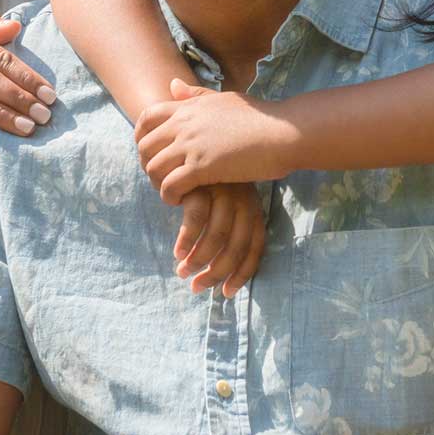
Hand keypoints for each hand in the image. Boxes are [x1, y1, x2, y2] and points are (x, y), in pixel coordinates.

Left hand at [135, 80, 296, 202]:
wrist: (283, 132)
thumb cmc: (260, 117)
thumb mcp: (223, 99)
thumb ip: (196, 95)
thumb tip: (172, 84)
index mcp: (189, 106)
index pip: (146, 117)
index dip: (141, 137)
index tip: (151, 153)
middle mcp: (185, 123)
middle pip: (144, 146)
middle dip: (148, 165)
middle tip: (163, 178)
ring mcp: (192, 144)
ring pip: (153, 168)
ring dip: (159, 184)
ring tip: (174, 192)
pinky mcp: (202, 167)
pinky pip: (170, 186)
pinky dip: (171, 197)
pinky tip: (184, 201)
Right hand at [172, 182, 266, 297]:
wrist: (192, 141)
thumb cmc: (209, 179)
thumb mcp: (226, 200)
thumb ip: (227, 228)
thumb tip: (221, 269)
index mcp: (252, 206)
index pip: (255, 246)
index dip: (243, 272)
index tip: (228, 293)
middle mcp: (242, 200)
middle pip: (236, 247)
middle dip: (216, 273)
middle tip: (197, 287)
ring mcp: (222, 190)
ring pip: (216, 237)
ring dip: (198, 261)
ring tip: (183, 272)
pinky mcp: (201, 183)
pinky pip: (196, 220)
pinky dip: (187, 241)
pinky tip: (178, 252)